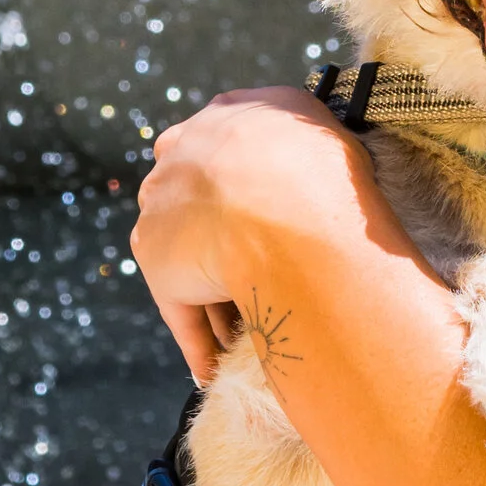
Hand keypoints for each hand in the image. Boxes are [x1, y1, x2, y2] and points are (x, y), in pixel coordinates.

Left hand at [129, 90, 360, 383]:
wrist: (290, 213)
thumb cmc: (328, 175)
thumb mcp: (327, 135)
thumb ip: (308, 140)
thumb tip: (321, 160)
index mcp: (230, 113)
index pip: (227, 149)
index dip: (248, 190)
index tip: (272, 220)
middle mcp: (186, 150)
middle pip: (198, 202)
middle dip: (218, 239)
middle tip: (258, 277)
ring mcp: (164, 206)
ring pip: (189, 258)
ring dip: (214, 299)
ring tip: (245, 340)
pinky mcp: (156, 260)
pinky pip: (183, 311)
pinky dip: (201, 343)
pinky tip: (216, 372)